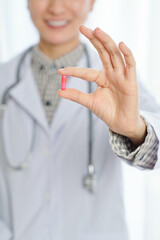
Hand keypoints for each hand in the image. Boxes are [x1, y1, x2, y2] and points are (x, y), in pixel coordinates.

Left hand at [58, 25, 146, 145]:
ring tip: (97, 31)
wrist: (121, 124)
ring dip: (107, 42)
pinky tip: (120, 44)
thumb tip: (59, 91)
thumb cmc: (107, 112)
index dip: (73, 70)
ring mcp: (121, 76)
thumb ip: (76, 95)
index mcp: (101, 78)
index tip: (59, 70)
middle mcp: (111, 73)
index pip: (86, 71)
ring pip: (115, 55)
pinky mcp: (131, 81)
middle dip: (94, 40)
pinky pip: (131, 65)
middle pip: (103, 53)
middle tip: (82, 28)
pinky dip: (127, 55)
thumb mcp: (90, 102)